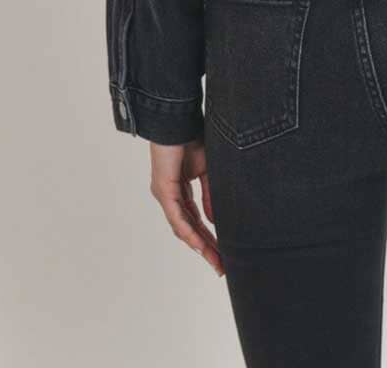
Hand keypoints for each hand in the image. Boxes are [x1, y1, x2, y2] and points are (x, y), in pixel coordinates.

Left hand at [149, 139, 224, 275]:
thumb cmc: (191, 137)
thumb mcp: (207, 171)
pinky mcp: (163, 189)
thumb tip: (214, 221)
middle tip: (221, 267)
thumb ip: (210, 195)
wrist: (178, 119)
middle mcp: (171, 196)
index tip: (224, 254)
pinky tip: (199, 243)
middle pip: (190, 229)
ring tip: (215, 260)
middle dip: (207, 248)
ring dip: (200, 245)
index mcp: (181, 191)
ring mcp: (165, 194)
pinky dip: (189, 231)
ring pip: (182, 227)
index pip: (196, 220)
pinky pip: (177, 216)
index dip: (210, 237)